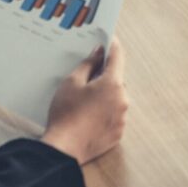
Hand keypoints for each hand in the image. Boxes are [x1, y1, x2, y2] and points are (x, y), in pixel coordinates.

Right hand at [41, 41, 128, 164]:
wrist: (65, 147)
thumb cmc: (66, 112)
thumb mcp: (72, 82)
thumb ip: (88, 64)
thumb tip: (99, 52)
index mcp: (113, 84)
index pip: (117, 57)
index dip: (112, 46)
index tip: (109, 39)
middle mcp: (122, 100)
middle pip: (117, 79)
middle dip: (104, 75)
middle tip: (87, 75)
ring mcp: (122, 119)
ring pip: (116, 98)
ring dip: (105, 95)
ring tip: (84, 101)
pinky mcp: (118, 133)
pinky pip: (114, 115)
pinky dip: (105, 112)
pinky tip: (88, 115)